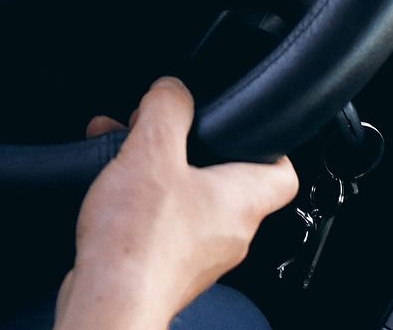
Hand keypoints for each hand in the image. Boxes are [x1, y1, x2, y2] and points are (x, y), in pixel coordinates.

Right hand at [53, 78, 298, 329]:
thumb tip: (173, 89)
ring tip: (120, 154)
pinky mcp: (167, 271)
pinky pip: (161, 226)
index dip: (268, 144)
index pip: (283, 172)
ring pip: (187, 201)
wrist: (110, 303)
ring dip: (156, 173)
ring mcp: (200, 257)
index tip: (245, 127)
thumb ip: (167, 109)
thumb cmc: (138, 242)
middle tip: (158, 131)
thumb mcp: (152, 151)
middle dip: (186, 149)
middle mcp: (229, 233)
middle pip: (224, 181)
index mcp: (242, 201)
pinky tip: (109, 192)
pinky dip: (139, 203)